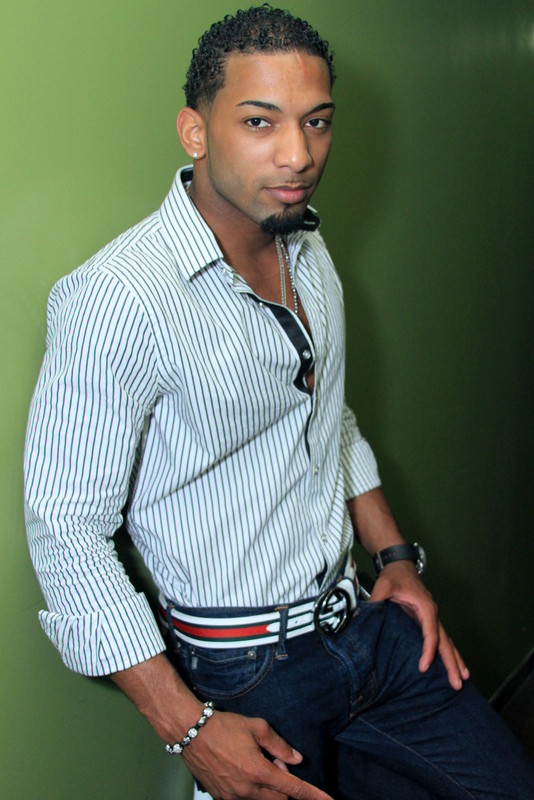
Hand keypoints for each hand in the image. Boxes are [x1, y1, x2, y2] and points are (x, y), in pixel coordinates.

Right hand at [182, 710, 332, 799]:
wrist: (191, 731)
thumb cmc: (223, 726)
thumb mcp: (256, 727)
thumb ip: (279, 745)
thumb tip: (296, 759)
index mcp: (258, 771)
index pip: (293, 789)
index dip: (313, 796)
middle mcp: (246, 790)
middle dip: (284, 785)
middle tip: (276, 762)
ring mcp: (232, 797)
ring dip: (268, 788)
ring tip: (256, 763)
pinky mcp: (221, 797)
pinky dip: (251, 790)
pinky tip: (243, 769)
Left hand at [370, 561, 469, 689]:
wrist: (400, 566)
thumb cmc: (394, 576)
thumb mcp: (384, 585)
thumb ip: (377, 599)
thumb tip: (366, 614)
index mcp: (425, 607)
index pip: (430, 633)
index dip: (429, 651)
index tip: (424, 667)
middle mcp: (433, 614)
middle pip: (445, 641)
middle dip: (452, 662)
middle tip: (458, 683)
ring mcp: (433, 617)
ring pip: (447, 641)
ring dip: (455, 659)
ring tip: (463, 678)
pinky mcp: (428, 620)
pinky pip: (441, 638)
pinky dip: (449, 652)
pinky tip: (453, 665)